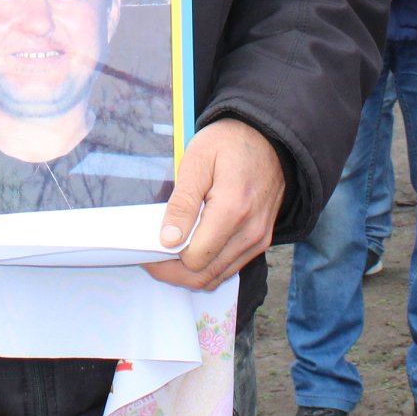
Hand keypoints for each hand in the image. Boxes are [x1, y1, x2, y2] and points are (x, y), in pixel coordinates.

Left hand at [145, 118, 284, 290]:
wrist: (268, 138)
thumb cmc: (229, 143)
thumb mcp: (196, 161)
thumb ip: (182, 203)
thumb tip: (168, 239)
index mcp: (233, 209)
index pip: (194, 259)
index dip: (166, 257)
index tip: (147, 246)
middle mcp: (251, 232)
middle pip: (204, 276)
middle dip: (173, 271)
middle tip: (151, 256)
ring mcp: (259, 240)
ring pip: (217, 277)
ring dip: (188, 272)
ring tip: (168, 252)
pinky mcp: (261, 241)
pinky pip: (229, 267)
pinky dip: (207, 265)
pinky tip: (191, 247)